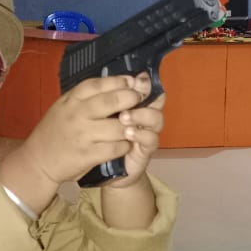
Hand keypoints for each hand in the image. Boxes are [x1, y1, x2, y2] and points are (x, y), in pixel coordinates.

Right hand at [0, 74, 156, 212]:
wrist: (38, 160)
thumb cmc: (55, 130)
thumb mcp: (64, 106)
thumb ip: (86, 96)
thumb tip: (118, 82)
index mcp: (71, 99)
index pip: (98, 84)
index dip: (118, 81)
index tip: (132, 82)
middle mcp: (77, 114)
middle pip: (111, 101)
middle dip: (131, 98)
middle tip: (139, 100)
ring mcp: (83, 135)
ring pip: (118, 126)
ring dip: (131, 125)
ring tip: (135, 124)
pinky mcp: (88, 155)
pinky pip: (116, 147)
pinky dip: (125, 145)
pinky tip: (126, 143)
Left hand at [105, 74, 165, 189]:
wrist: (99, 172)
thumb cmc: (96, 140)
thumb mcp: (94, 117)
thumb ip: (102, 99)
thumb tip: (106, 79)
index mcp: (131, 104)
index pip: (145, 87)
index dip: (144, 82)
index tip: (135, 79)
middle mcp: (142, 116)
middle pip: (155, 99)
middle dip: (143, 94)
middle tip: (130, 95)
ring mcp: (146, 132)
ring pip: (156, 118)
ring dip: (141, 115)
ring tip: (124, 118)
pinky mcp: (145, 150)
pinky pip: (151, 139)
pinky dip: (141, 134)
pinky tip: (128, 134)